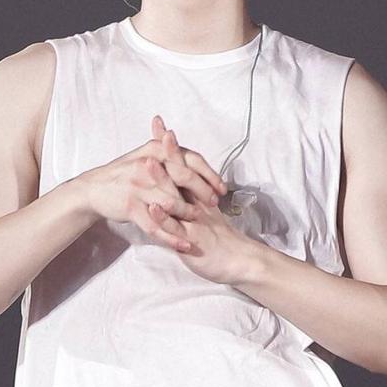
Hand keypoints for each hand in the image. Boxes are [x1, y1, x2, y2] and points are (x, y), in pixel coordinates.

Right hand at [80, 131, 226, 253]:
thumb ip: (170, 155)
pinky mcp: (131, 206)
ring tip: (201, 223)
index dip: (209, 174)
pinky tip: (184, 245)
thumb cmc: (125, 174)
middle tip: (215, 204)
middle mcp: (148, 164)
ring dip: (189, 214)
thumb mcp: (146, 156)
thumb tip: (195, 160)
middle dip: (203, 193)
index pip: (191, 159)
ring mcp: (139, 186)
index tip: (221, 187)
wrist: (94, 188)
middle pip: (184, 178)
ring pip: (171, 202)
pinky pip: (155, 224)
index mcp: (155, 150)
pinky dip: (171, 237)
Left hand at [146, 116, 253, 284]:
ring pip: (176, 197)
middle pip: (182, 173)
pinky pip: (175, 229)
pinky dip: (163, 217)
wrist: (239, 261)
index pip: (184, 164)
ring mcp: (194, 221)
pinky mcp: (190, 241)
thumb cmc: (219, 239)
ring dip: (162, 179)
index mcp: (198, 195)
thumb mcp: (205, 212)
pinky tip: (151, 208)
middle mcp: (196, 203)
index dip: (172, 146)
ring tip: (148, 162)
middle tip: (161, 130)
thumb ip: (191, 196)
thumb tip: (179, 178)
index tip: (160, 125)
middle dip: (170, 152)